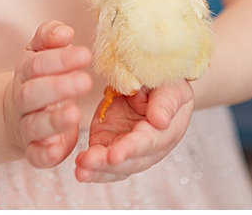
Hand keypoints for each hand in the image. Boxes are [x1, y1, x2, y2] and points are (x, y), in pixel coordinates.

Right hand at [3, 20, 92, 169]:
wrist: (19, 110)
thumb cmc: (41, 73)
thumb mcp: (42, 50)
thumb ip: (50, 35)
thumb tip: (64, 32)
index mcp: (26, 71)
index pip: (39, 64)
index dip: (61, 59)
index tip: (86, 55)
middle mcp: (23, 98)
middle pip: (34, 93)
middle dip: (59, 87)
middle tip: (86, 81)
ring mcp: (27, 125)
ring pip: (35, 125)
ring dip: (54, 121)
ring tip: (75, 113)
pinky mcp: (34, 149)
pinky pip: (35, 156)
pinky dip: (45, 155)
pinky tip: (57, 151)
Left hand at [75, 80, 193, 183]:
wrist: (152, 79)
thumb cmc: (167, 82)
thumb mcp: (171, 86)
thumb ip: (166, 102)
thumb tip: (161, 122)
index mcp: (166, 132)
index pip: (148, 143)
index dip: (131, 149)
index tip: (114, 155)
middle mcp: (148, 148)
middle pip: (129, 162)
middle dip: (107, 164)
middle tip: (88, 163)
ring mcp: (128, 147)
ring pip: (114, 167)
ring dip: (97, 170)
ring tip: (80, 170)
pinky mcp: (111, 143)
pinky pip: (102, 160)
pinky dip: (91, 166)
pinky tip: (79, 167)